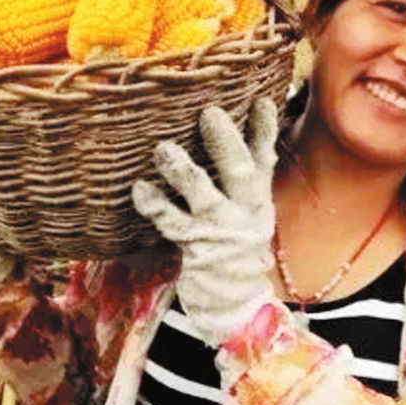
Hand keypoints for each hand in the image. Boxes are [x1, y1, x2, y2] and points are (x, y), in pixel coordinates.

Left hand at [131, 100, 280, 346]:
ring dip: (182, 171)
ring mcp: (221, 231)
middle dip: (225, 141)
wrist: (234, 304)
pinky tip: (140, 189)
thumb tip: (247, 130)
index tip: (263, 100)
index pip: (265, 157)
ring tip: (162, 149)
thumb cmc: (233, 248)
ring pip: (202, 195)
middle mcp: (245, 212)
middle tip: (209, 112)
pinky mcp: (197, 249)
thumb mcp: (249, 212)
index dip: (265, 129)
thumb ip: (248, 177)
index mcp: (258, 199)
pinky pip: (172, 224)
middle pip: (239, 170)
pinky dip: (155, 205)